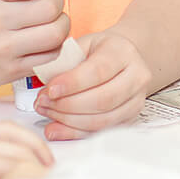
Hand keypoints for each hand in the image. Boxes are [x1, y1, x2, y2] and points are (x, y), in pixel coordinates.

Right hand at [0, 0, 69, 87]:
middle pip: (50, 7)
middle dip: (56, 1)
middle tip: (47, 2)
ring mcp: (1, 48)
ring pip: (55, 33)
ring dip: (61, 23)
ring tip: (51, 20)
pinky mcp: (10, 70)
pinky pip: (51, 55)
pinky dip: (54, 45)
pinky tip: (42, 38)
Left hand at [32, 30, 152, 140]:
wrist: (121, 60)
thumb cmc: (99, 51)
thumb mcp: (82, 45)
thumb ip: (65, 62)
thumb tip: (45, 84)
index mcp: (123, 52)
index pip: (99, 71)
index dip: (72, 83)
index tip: (50, 90)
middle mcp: (136, 77)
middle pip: (102, 99)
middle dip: (67, 105)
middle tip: (43, 102)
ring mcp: (136, 100)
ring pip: (102, 120)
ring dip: (69, 120)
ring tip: (48, 112)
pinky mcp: (130, 119)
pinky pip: (101, 132)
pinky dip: (75, 133)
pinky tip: (57, 128)